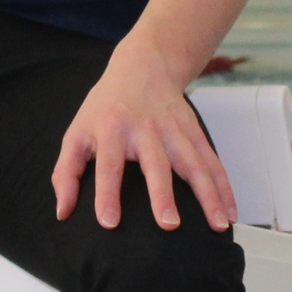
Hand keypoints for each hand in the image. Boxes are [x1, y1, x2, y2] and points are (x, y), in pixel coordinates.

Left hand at [52, 40, 236, 233]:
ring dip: (208, 195)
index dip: (107, 193)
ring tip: (218, 225)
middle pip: (156, 164)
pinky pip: (212, 162)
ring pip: (194, 164)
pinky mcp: (194, 132)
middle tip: (169, 224)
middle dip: (163, 195)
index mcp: (111, 130)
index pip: (108, 165)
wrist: (143, 67)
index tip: (109, 222)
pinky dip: (224, 187)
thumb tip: (62, 213)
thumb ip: (66, 173)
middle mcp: (145, 130)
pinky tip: (230, 213)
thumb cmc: (105, 107)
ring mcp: (174, 130)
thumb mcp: (76, 133)